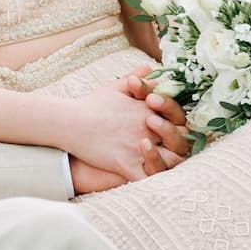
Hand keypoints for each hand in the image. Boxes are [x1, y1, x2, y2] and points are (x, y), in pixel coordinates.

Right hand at [61, 70, 189, 183]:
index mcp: (148, 111)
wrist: (69, 120)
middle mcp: (148, 129)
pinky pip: (146, 179)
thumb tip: (150, 68)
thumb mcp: (116, 87)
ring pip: (169, 163)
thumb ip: (137, 80)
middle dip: (179, 142)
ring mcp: (137, 148)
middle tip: (167, 143)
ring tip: (160, 161)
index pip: (179, 118)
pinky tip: (148, 178)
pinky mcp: (124, 164)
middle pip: (181, 141)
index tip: (169, 124)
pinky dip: (151, 181)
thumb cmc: (91, 104)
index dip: (179, 123)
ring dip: (169, 162)